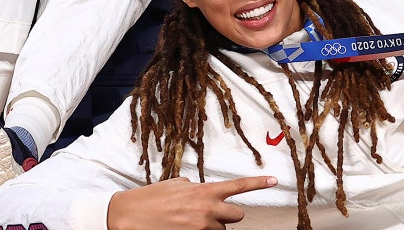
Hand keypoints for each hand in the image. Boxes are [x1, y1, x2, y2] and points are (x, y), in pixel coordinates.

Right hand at [108, 176, 277, 229]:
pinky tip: (185, 227)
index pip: (238, 186)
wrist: (129, 216)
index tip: (275, 180)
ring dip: (211, 227)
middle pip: (237, 216)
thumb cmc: (151, 198)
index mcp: (204, 191)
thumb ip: (195, 186)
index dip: (259, 183)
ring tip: (189, 222)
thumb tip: (202, 189)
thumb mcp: (176, 184)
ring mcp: (201, 228)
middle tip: (211, 214)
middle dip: (228, 215)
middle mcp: (207, 210)